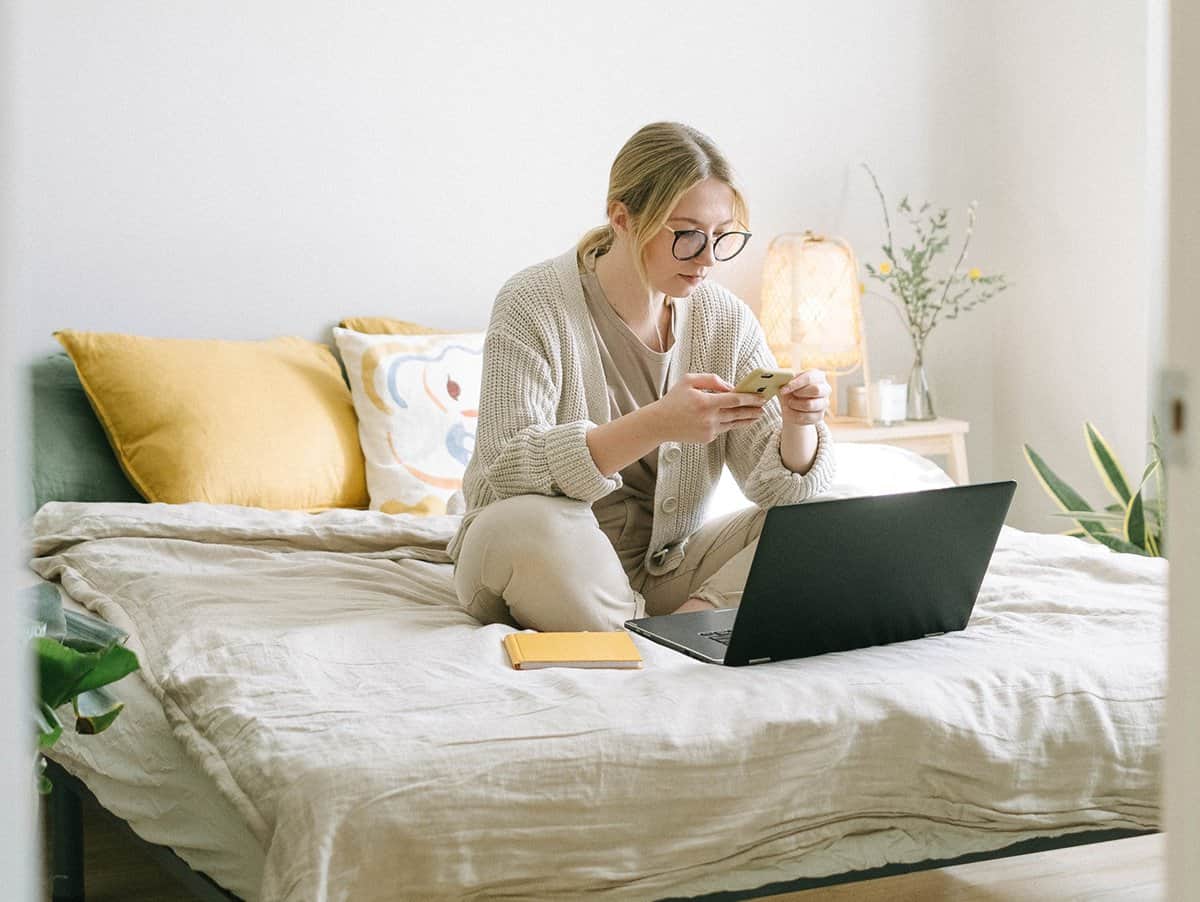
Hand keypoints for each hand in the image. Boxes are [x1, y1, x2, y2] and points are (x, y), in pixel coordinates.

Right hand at [652, 373, 766, 444]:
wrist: (659, 423)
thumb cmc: (674, 399)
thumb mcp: (689, 380)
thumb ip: (711, 380)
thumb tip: (730, 387)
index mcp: (706, 402)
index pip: (735, 400)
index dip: (750, 398)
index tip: (761, 396)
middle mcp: (709, 418)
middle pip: (738, 413)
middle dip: (753, 409)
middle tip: (765, 407)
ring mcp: (709, 430)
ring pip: (733, 424)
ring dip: (747, 419)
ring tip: (757, 415)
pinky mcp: (707, 438)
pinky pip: (723, 429)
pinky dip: (731, 423)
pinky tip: (739, 420)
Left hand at [778, 369, 830, 425]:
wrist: (792, 405)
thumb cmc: (791, 389)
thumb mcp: (788, 382)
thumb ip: (786, 379)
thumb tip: (781, 377)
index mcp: (818, 376)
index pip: (810, 378)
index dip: (795, 383)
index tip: (783, 389)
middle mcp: (825, 388)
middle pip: (816, 390)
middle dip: (799, 393)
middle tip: (789, 394)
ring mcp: (824, 403)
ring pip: (810, 405)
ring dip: (795, 405)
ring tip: (789, 403)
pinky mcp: (820, 416)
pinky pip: (807, 417)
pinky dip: (794, 415)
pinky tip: (790, 411)